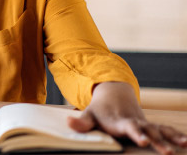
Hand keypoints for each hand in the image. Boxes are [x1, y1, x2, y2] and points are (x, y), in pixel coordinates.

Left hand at [68, 82, 186, 154]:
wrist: (113, 96)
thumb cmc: (100, 110)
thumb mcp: (89, 114)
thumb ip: (82, 122)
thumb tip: (69, 122)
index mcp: (120, 121)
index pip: (128, 127)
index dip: (135, 133)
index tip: (142, 140)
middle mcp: (135, 122)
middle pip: (147, 131)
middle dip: (157, 141)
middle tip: (167, 151)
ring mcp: (144, 123)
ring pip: (159, 129)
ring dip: (171, 137)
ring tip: (182, 144)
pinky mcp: (150, 125)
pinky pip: (165, 129)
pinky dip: (175, 134)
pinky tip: (186, 142)